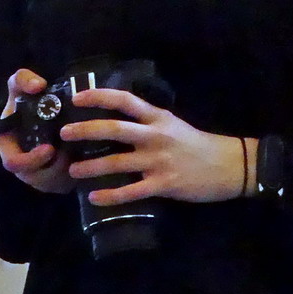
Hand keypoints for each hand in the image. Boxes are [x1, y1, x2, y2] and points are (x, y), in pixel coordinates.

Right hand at [0, 68, 74, 194]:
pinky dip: (73, 174)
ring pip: (50, 183)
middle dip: (52, 169)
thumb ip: (22, 79)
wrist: (47, 110)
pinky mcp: (52, 179)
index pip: (13, 163)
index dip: (30, 161)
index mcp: (7, 146)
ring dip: (64, 171)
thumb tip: (37, 85)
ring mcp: (36, 174)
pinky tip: (81, 160)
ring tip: (76, 154)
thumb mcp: (20, 86)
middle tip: (68, 154)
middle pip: (34, 178)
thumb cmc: (29, 100)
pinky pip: (62, 184)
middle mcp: (20, 165)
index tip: (50, 148)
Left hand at [60, 88, 257, 206]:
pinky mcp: (164, 184)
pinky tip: (95, 197)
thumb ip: (148, 120)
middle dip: (86, 130)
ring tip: (72, 170)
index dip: (100, 96)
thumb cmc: (196, 143)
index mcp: (157, 117)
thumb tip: (118, 115)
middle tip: (64, 133)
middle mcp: (155, 135)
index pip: (124, 100)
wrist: (228, 164)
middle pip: (114, 128)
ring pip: (118, 162)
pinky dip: (111, 195)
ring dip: (92, 166)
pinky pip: (132, 191)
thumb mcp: (172, 123)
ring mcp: (159, 160)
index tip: (77, 96)